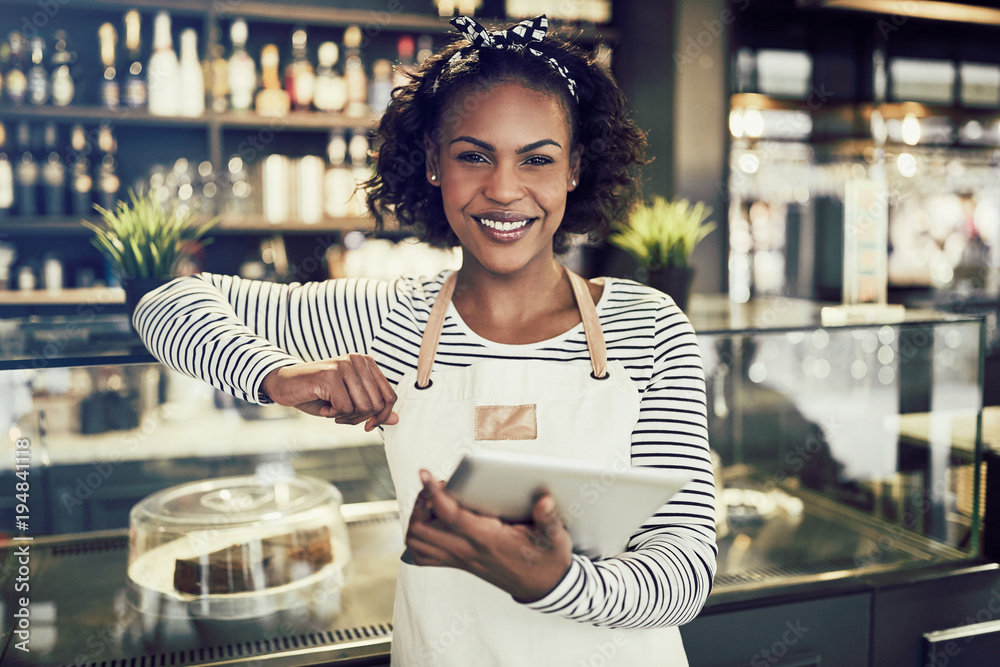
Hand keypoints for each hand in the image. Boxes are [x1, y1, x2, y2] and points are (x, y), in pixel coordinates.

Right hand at [261, 354, 398, 429]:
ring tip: (332, 409)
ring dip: (347, 417)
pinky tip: (324, 405)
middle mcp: (358, 360)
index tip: (368, 426)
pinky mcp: (331, 375)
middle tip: (341, 416)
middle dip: (361, 418)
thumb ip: (374, 409)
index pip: (389, 396)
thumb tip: (397, 419)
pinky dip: (333, 414)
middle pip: (377, 404)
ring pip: (363, 407)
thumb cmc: (318, 394)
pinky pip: (345, 408)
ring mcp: (344, 366)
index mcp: (366, 363)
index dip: (382, 416)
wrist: (285, 384)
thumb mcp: (350, 403)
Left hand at [405, 469, 572, 601]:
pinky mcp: (459, 564)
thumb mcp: (555, 538)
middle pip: (422, 529)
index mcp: (488, 540)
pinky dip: (420, 538)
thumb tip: (545, 500)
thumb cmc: (547, 559)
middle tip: (437, 487)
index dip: (434, 494)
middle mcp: (468, 551)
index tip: (425, 474)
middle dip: (422, 503)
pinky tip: (434, 522)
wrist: (543, 588)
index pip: (451, 516)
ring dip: (418, 519)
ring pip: (418, 543)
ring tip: (433, 501)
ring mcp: (460, 559)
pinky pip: (423, 555)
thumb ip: (549, 518)